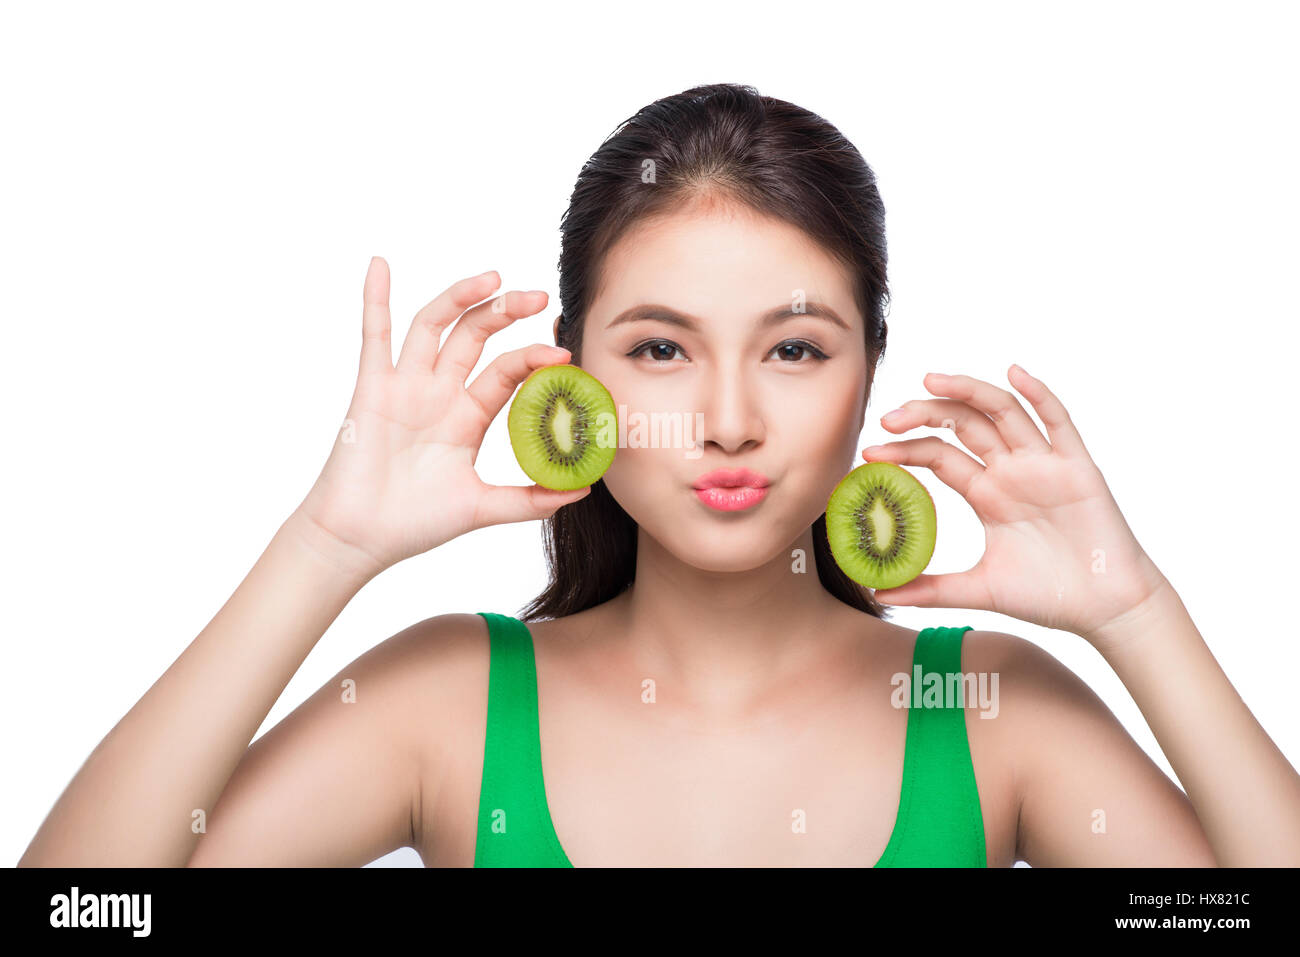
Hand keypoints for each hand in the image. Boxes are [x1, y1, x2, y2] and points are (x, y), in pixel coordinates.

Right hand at [294, 257, 588, 578]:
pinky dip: (374, 299)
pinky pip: (373, 336)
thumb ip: (529, 500)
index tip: (563, 355)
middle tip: (539, 297)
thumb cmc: (415, 523)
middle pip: (476, 336)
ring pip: (433, 326)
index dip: (533, 358)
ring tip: (492, 277)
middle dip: (506, 312)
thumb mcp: (481, 508)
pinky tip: (380, 266)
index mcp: (468, 416)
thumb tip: (581, 491)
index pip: (507, 371)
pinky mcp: (372, 389)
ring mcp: (405, 387)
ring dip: (460, 297)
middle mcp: (439, 393)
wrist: (362, 539)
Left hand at [859, 364, 1169, 641]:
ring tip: (930, 380)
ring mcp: (1044, 466)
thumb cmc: (1048, 596)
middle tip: (890, 417)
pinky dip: (1040, 394)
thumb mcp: (979, 590)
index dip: (905, 450)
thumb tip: (877, 592)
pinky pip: (1059, 423)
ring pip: (1003, 412)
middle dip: (926, 414)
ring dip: (968, 391)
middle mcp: (1012, 472)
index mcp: (987, 494)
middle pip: (963, 425)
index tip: (870, 452)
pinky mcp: (1078, 468)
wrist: (1105, 610)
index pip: (939, 456)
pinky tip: (1015, 374)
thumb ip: (930, 589)